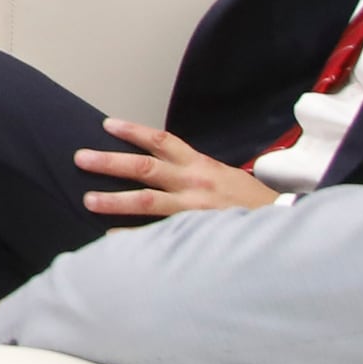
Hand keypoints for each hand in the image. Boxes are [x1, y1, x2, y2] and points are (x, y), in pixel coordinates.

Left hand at [74, 116, 276, 219]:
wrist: (281, 224)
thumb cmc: (248, 203)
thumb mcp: (222, 176)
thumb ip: (191, 172)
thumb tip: (158, 168)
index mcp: (200, 165)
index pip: (162, 142)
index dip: (133, 132)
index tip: (106, 125)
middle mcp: (195, 183)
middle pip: (145, 168)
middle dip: (110, 163)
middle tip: (81, 158)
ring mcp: (194, 210)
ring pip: (148, 201)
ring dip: (116, 200)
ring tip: (88, 200)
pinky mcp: (196, 233)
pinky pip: (158, 235)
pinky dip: (134, 237)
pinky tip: (111, 238)